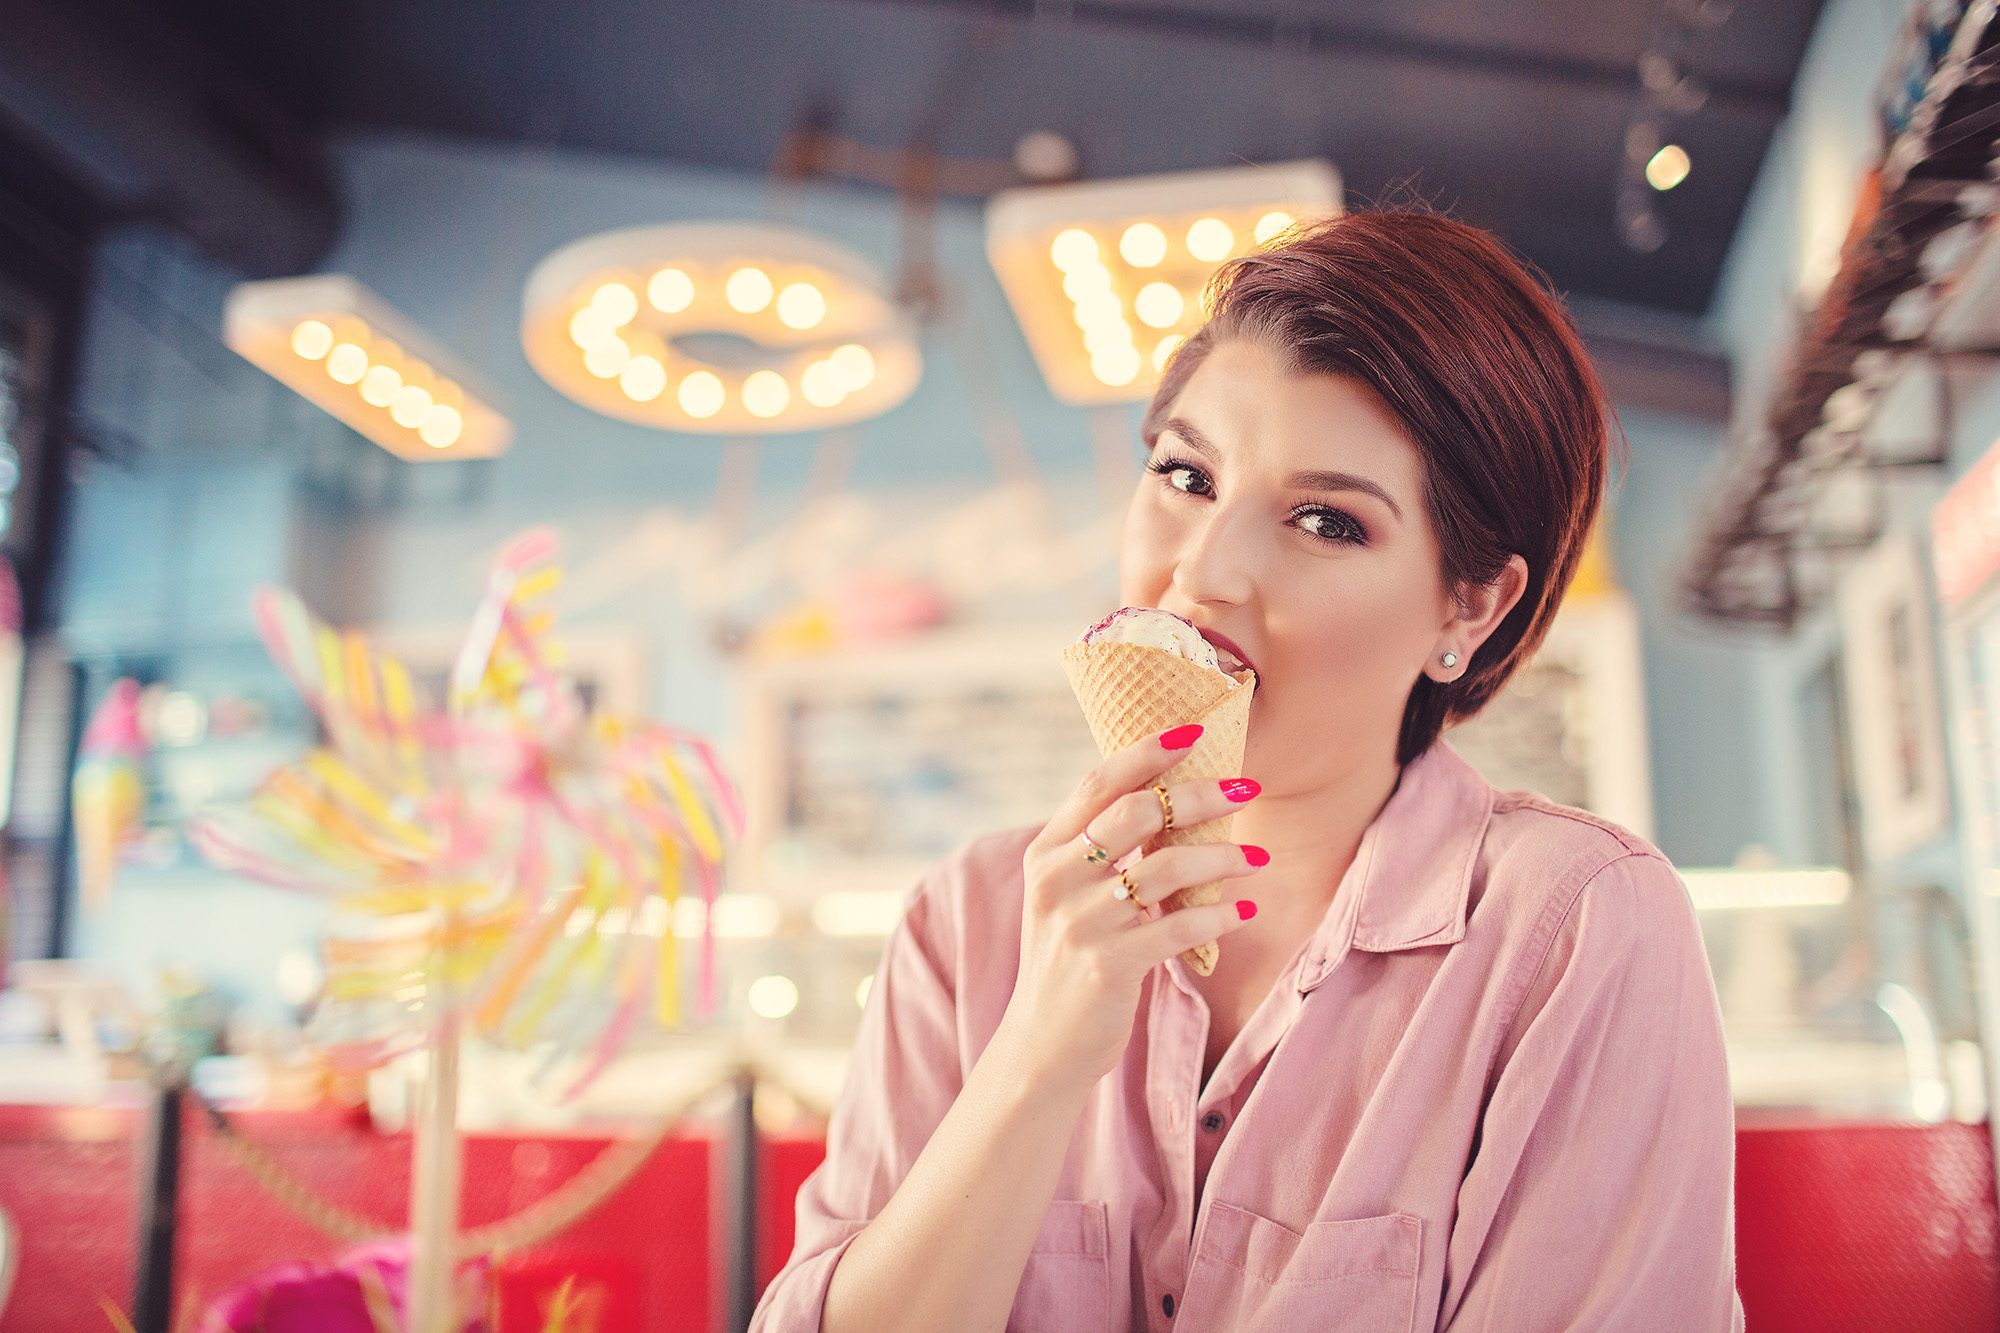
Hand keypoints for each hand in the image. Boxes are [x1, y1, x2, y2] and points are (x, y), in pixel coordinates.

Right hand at [999, 724, 1266, 1092]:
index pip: (1097, 783)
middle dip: (1198, 795)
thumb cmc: (1070, 960)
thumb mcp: (1067, 896)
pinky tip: (1244, 910)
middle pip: (1136, 813)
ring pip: (1164, 868)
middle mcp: (1057, 880)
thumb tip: (1168, 797)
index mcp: (1046, 853)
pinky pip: (1177, 929)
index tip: (1194, 731)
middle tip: (1246, 788)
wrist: (1043, 1046)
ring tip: (1256, 856)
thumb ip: (1099, 850)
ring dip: (1220, 856)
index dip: (1147, 751)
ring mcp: (1080, 923)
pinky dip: (1218, 917)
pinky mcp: (1108, 966)